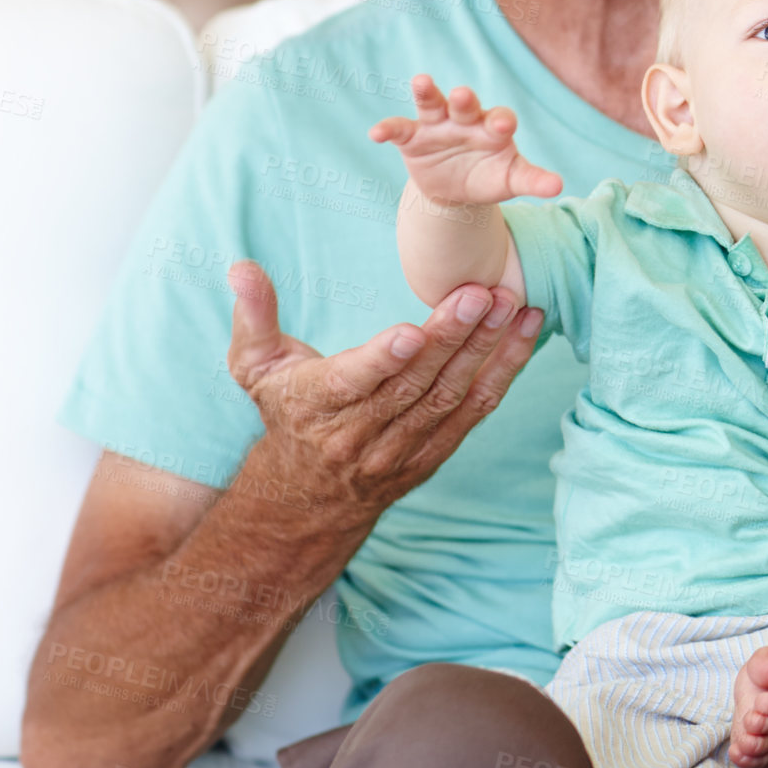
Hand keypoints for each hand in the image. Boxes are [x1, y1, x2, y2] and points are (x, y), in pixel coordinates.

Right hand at [226, 260, 542, 514]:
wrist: (307, 498)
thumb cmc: (286, 414)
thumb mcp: (255, 367)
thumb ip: (254, 316)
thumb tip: (241, 268)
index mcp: (317, 405)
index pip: (354, 383)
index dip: (382, 359)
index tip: (410, 332)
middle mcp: (362, 433)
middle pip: (413, 384)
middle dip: (451, 337)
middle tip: (481, 293)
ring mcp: (403, 447)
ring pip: (449, 397)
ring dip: (485, 350)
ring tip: (510, 305)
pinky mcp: (435, 453)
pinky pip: (475, 411)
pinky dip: (504, 372)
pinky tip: (525, 333)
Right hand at [369, 75, 561, 206]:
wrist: (456, 190)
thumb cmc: (489, 176)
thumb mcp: (511, 180)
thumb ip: (532, 180)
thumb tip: (558, 186)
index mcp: (493, 127)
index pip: (500, 118)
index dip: (501, 121)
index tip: (504, 125)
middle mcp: (465, 118)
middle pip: (465, 104)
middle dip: (464, 99)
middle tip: (463, 96)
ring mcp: (437, 125)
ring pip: (431, 102)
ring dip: (426, 92)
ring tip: (420, 82)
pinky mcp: (412, 137)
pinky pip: (398, 128)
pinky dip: (387, 128)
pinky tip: (375, 133)